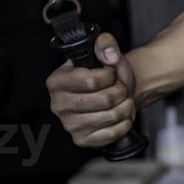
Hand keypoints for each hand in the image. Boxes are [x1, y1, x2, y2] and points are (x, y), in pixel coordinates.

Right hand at [45, 33, 138, 148]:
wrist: (116, 92)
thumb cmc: (107, 74)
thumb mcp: (105, 51)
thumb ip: (105, 43)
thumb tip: (109, 54)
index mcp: (57, 81)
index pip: (90, 81)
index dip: (109, 76)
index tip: (110, 74)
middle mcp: (58, 104)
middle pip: (104, 100)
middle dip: (120, 91)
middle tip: (120, 88)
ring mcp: (69, 124)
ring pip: (111, 116)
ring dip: (126, 106)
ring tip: (122, 100)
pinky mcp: (83, 139)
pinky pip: (113, 133)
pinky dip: (125, 122)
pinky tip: (121, 115)